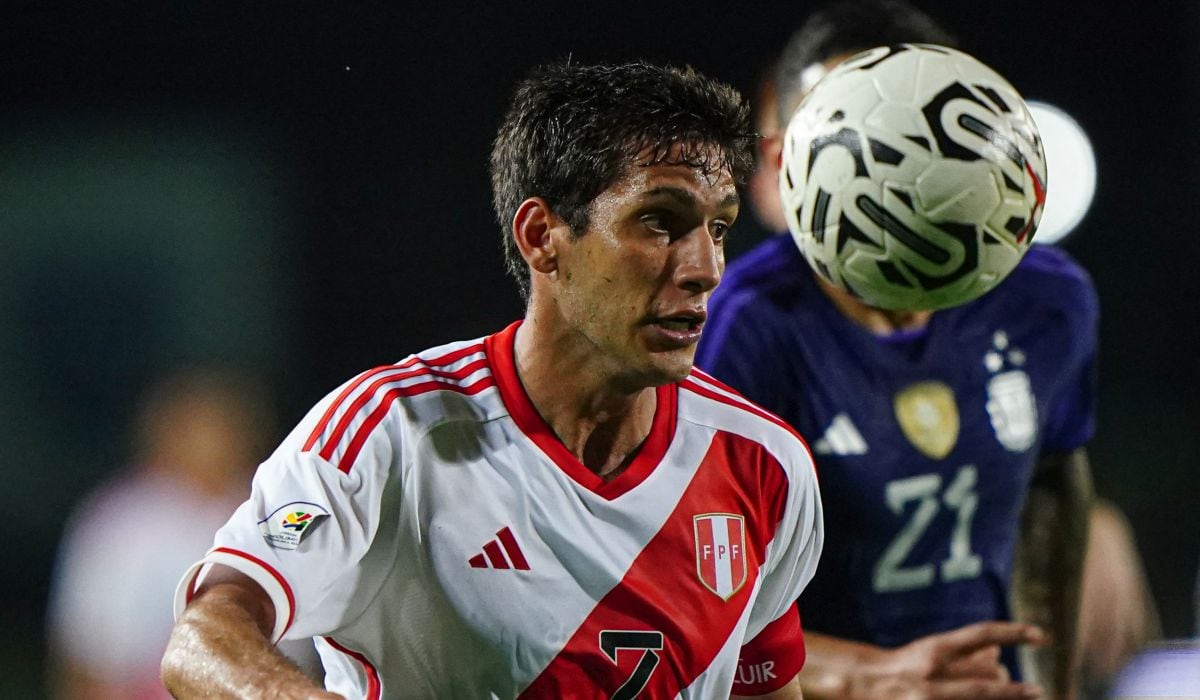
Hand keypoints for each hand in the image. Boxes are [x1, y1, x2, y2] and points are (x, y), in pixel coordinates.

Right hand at [850, 621, 1046, 699]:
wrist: (864, 685)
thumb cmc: (906, 667)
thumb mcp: (932, 652)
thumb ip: (965, 652)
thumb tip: (998, 653)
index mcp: (935, 648)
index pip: (981, 634)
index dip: (1013, 633)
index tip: (1042, 636)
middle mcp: (934, 672)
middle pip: (990, 676)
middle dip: (1009, 686)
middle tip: (1030, 691)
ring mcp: (931, 696)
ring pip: (984, 692)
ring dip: (1000, 693)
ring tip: (1014, 693)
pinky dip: (987, 699)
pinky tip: (992, 699)